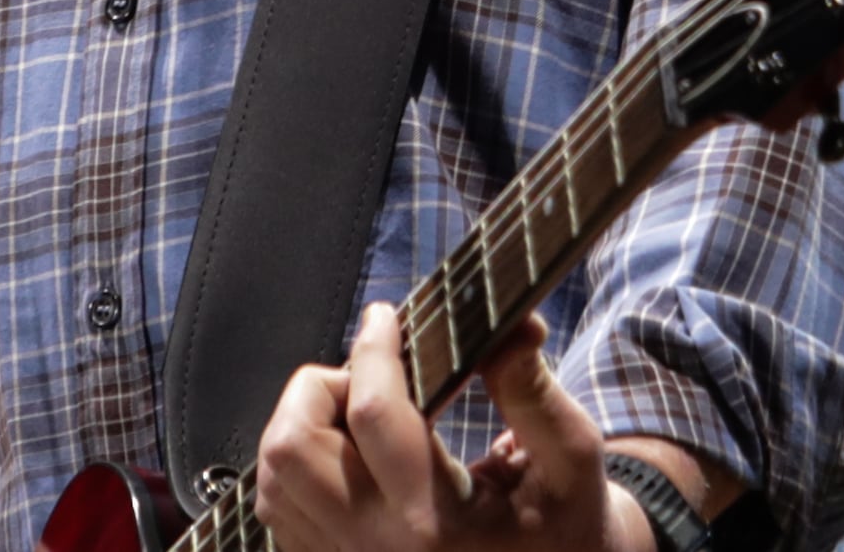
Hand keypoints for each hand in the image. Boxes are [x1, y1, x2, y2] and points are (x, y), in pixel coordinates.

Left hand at [251, 304, 705, 551]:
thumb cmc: (563, 525)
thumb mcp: (571, 462)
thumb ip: (534, 394)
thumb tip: (513, 325)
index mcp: (434, 523)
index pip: (373, 415)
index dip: (373, 348)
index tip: (386, 316)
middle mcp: (375, 549)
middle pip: (291, 448)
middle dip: (317, 390)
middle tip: (366, 379)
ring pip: (272, 480)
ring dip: (301, 426)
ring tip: (359, 415)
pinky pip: (279, 510)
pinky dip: (298, 467)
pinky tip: (348, 454)